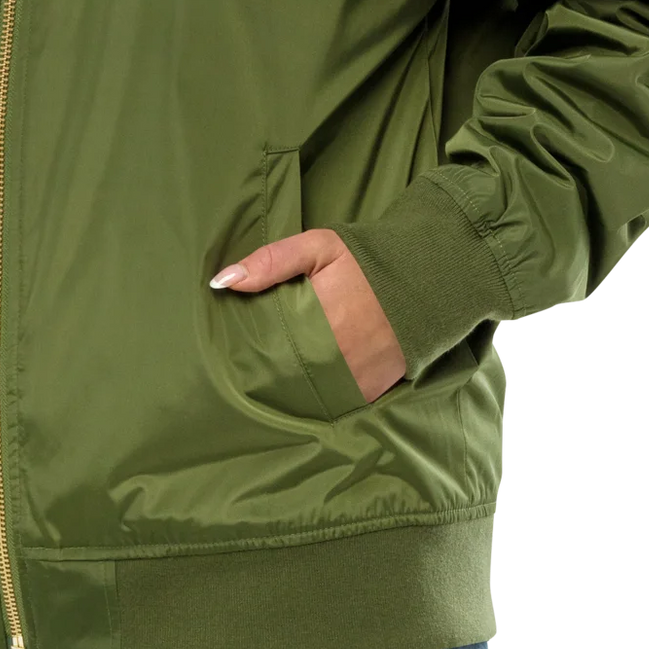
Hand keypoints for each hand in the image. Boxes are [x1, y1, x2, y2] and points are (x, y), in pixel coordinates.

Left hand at [212, 227, 406, 403]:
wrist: (426, 280)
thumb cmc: (365, 262)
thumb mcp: (318, 247)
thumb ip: (270, 261)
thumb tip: (222, 282)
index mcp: (313, 317)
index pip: (263, 345)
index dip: (247, 348)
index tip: (237, 346)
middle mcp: (332, 354)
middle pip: (280, 373)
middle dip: (265, 368)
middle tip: (252, 363)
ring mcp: (352, 377)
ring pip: (304, 393)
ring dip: (291, 385)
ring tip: (282, 372)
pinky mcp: (369, 392)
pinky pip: (334, 402)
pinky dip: (321, 395)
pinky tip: (311, 381)